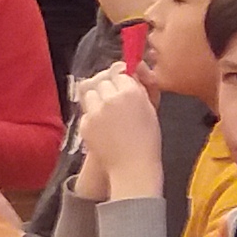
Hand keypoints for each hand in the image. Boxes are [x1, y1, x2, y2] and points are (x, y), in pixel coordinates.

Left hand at [77, 74, 162, 195]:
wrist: (133, 168)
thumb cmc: (147, 141)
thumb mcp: (150, 108)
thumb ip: (141, 86)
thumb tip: (133, 68)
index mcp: (131, 92)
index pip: (119, 72)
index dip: (120, 78)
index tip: (121, 84)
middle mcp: (111, 98)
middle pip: (102, 80)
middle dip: (107, 86)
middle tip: (113, 98)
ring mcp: (95, 111)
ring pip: (89, 91)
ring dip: (96, 97)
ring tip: (105, 110)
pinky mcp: (85, 124)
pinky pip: (85, 110)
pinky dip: (92, 114)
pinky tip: (102, 125)